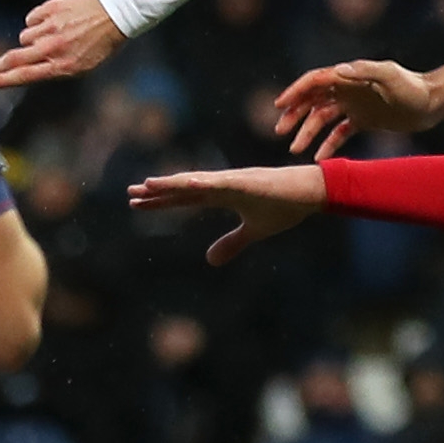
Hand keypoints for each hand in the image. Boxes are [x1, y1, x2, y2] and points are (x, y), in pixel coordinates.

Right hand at [0, 0, 123, 88]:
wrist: (116, 13)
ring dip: (33, 38)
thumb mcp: (83, 64)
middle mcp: (54, 48)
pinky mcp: (49, 9)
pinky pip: (31, 19)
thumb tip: (27, 69)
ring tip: (53, 35)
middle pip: (16, 58)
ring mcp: (51, 27)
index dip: (3, 80)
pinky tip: (53, 20)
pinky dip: (38, 21)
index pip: (25, 76)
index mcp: (63, 65)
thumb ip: (55, 67)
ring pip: (25, 36)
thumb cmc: (101, 42)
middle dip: (3, 64)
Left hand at [127, 166, 329, 262]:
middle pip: (183, 188)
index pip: (184, 198)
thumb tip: (209, 260)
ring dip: (173, 184)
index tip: (137, 204)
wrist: (312, 193)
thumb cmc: (286, 206)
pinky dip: (205, 182)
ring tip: (148, 185)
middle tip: (130, 194)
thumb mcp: (255, 231)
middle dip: (157, 192)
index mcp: (223, 195)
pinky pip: (223, 182)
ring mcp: (234, 182)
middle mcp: (222, 185)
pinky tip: (188, 182)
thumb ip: (232, 243)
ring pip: (196, 182)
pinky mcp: (248, 182)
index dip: (161, 202)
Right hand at [273, 59, 443, 156]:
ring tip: (295, 150)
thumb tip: (338, 70)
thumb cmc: (412, 86)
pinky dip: (328, 144)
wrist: (432, 102)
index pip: (314, 81)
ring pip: (322, 119)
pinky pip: (340, 133)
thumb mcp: (390, 75)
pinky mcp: (363, 121)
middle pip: (312, 101)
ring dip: (307, 133)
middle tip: (281, 133)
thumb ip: (365, 71)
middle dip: (294, 115)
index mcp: (349, 76)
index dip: (295, 92)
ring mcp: (354, 106)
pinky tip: (318, 158)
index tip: (279, 106)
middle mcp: (347, 90)